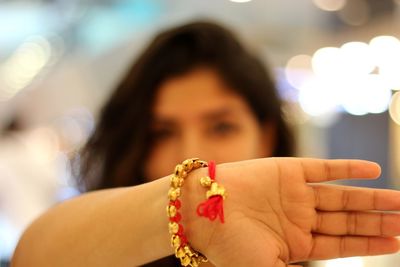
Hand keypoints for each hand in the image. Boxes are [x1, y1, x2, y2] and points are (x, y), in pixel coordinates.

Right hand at [185, 158, 399, 266]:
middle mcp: (299, 217)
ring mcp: (295, 193)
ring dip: (371, 197)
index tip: (396, 241)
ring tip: (399, 200)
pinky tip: (373, 171)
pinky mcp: (289, 170)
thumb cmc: (231, 247)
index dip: (368, 242)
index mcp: (295, 242)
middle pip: (346, 219)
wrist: (203, 211)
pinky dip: (348, 169)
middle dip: (376, 220)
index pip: (341, 243)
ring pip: (341, 195)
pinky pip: (324, 169)